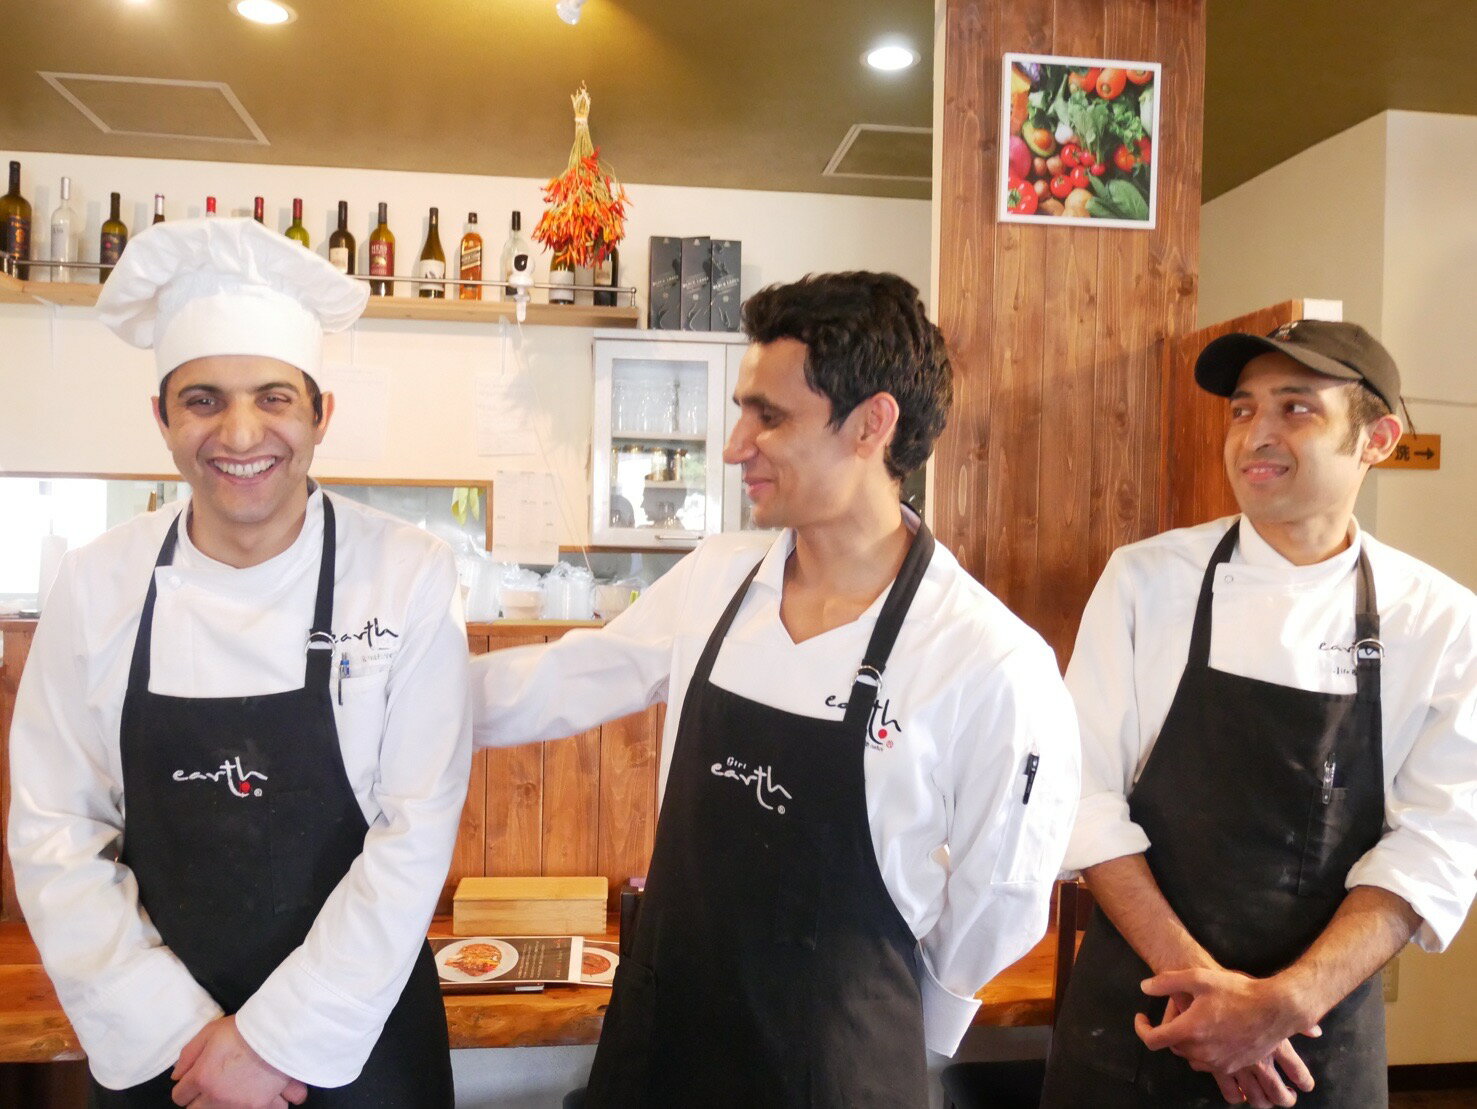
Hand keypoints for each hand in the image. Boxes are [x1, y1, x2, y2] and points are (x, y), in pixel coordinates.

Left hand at [170, 1016, 308, 1107]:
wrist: (280, 1031)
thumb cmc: (245, 1028)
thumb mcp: (210, 1032)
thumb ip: (188, 1055)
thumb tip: (177, 1075)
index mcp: (201, 1077)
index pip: (179, 1096)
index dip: (186, 1086)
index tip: (195, 1079)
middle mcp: (216, 1096)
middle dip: (200, 1099)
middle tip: (213, 1085)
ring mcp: (237, 1105)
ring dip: (223, 1104)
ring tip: (234, 1090)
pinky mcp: (259, 1106)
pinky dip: (252, 1106)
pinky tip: (253, 1096)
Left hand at [1146, 992, 1314, 1107]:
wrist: (1275, 1009)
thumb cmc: (1238, 992)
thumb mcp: (1199, 977)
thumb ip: (1167, 982)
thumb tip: (1145, 987)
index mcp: (1189, 1031)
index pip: (1153, 1039)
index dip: (1141, 1029)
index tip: (1141, 1018)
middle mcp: (1202, 1052)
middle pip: (1173, 1047)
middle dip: (1169, 1030)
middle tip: (1177, 1011)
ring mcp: (1219, 1062)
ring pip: (1191, 1056)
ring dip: (1187, 1042)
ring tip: (1196, 1020)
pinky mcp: (1234, 1066)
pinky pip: (1210, 1062)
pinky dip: (1205, 1050)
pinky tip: (1214, 1032)